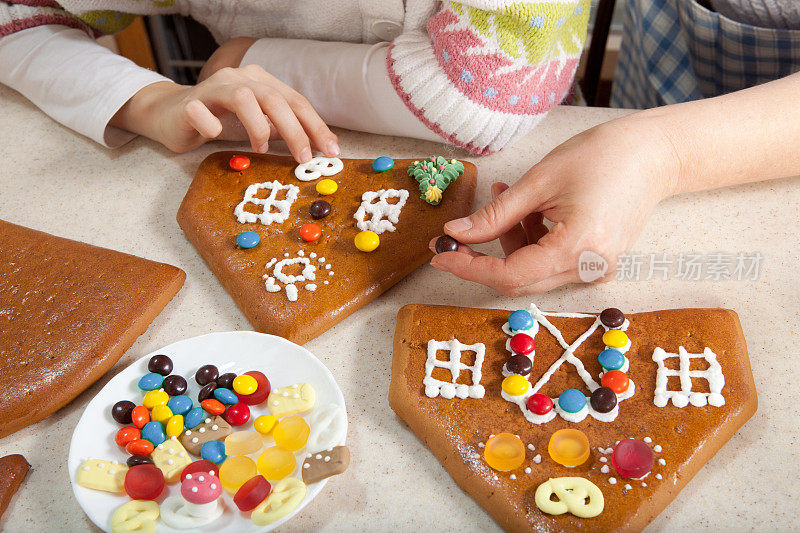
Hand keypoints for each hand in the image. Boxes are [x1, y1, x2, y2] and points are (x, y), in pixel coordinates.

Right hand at [110, 64, 337, 160]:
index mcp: (260, 81)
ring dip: (258, 127)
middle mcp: (240, 78)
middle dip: (295, 130)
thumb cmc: (220, 120)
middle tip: (304, 157)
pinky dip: (212, 125)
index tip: (331, 151)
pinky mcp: (189, 103)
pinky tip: (216, 135)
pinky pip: (201, 112)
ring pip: (244, 99)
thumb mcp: (258, 125)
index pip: (296, 101)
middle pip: (275, 99)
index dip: (316, 126)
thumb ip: (282, 130)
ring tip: (261, 149)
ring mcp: (213, 88)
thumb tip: (316, 146)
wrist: (171, 114)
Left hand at [429, 115, 680, 294]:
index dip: (469, 267)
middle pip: (519, 278)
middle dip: (483, 257)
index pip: (509, 275)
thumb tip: (456, 234)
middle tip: (456, 234)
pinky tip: (527, 209)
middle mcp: (588, 269)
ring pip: (533, 270)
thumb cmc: (603, 156)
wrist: (655, 154)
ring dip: (509, 241)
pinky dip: (530, 240)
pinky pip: (551, 261)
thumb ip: (495, 216)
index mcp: (576, 249)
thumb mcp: (539, 182)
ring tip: (503, 196)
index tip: (440, 255)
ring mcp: (596, 269)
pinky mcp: (597, 261)